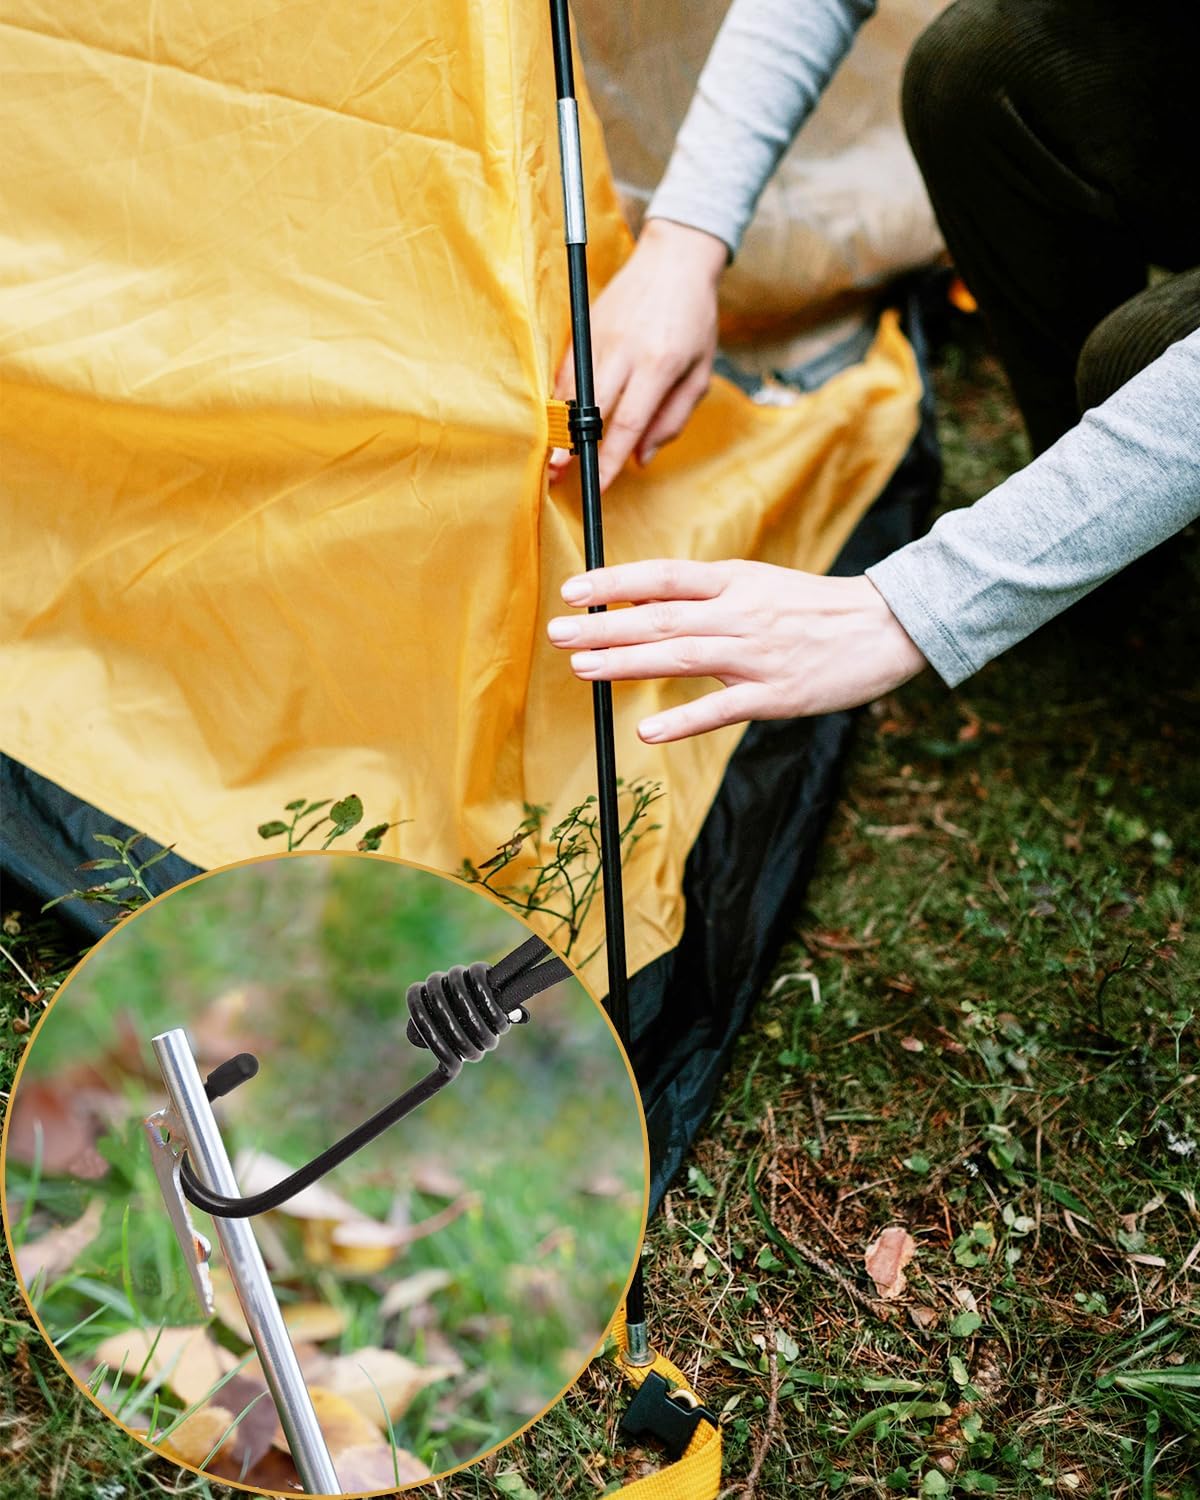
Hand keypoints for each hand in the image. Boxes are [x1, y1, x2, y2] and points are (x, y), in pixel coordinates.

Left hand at [546, 559, 927, 741]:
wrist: (886, 628)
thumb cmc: (815, 608)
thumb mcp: (759, 584)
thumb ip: (707, 595)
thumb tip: (644, 602)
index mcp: (735, 581)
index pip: (663, 576)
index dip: (615, 581)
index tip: (571, 589)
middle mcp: (739, 613)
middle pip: (660, 617)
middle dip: (603, 624)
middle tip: (556, 631)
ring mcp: (756, 655)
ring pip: (681, 656)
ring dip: (627, 662)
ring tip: (582, 668)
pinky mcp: (775, 695)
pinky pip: (722, 710)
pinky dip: (683, 721)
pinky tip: (647, 731)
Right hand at [549, 219, 726, 492]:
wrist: (676, 258)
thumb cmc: (694, 319)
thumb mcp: (700, 371)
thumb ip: (673, 418)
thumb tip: (641, 458)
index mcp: (659, 363)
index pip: (629, 423)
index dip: (610, 459)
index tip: (599, 485)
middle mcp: (625, 350)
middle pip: (591, 408)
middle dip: (573, 446)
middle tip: (558, 476)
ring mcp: (600, 335)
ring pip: (571, 389)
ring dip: (559, 425)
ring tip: (551, 455)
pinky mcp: (584, 325)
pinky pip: (565, 369)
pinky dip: (559, 398)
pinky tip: (557, 420)